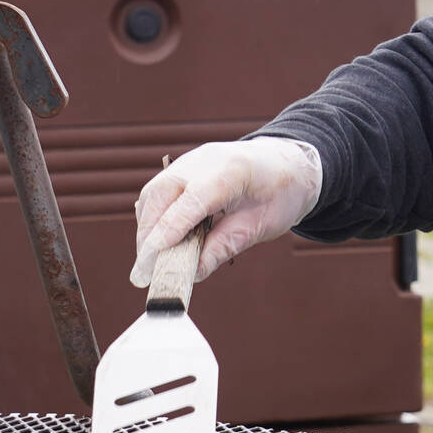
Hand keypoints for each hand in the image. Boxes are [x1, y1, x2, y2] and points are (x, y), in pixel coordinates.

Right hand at [130, 138, 322, 286]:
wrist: (287, 163)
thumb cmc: (280, 192)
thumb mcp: (262, 225)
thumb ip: (226, 245)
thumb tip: (194, 272)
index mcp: (232, 170)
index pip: (191, 202)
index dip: (168, 232)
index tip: (151, 261)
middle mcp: (204, 160)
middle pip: (161, 194)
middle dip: (148, 234)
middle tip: (144, 271)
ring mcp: (191, 161)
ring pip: (154, 193)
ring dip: (146, 227)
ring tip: (149, 261)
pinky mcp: (182, 169)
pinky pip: (158, 192)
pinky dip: (152, 218)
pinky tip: (157, 241)